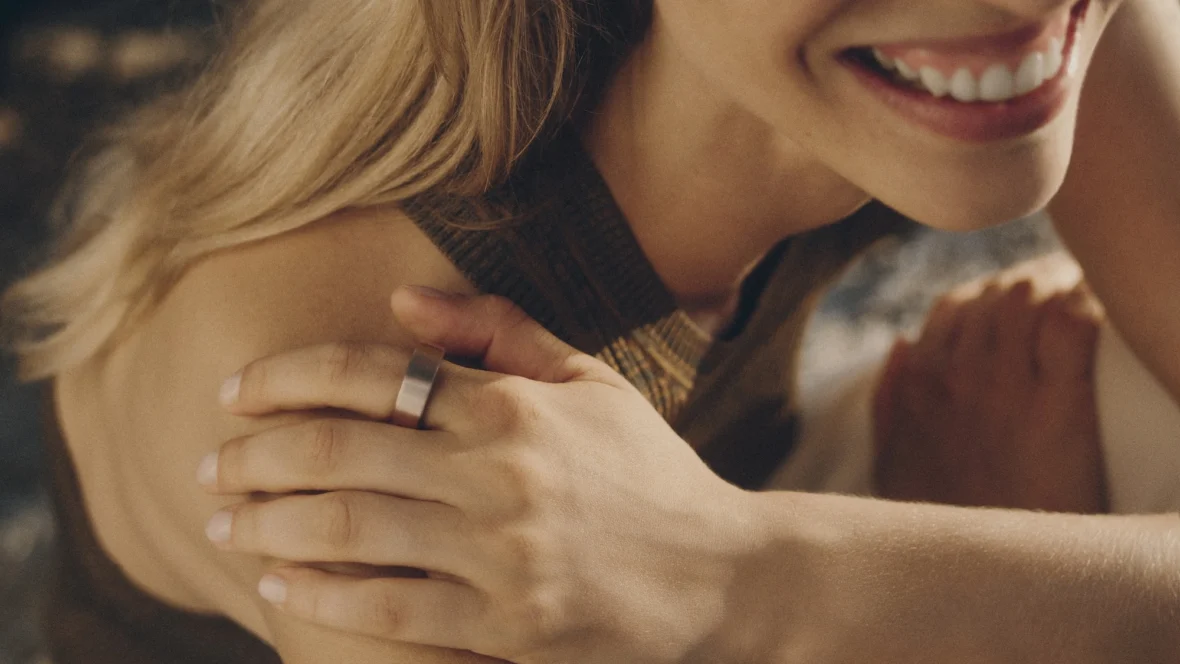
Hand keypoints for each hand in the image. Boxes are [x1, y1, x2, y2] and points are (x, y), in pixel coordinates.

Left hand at [199, 288, 757, 663]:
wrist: (724, 576)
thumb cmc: (648, 473)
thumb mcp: (591, 382)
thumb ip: (499, 329)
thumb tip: (401, 297)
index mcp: (515, 406)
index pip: (369, 373)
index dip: (284, 377)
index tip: (234, 394)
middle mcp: (501, 474)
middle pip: (338, 451)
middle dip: (253, 456)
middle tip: (209, 467)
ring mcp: (503, 555)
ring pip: (348, 531)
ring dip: (267, 525)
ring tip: (223, 524)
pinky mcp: (508, 628)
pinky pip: (387, 610)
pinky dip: (320, 596)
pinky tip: (278, 585)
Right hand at [872, 273, 1108, 512]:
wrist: (987, 575)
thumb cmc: (943, 522)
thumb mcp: (891, 468)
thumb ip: (888, 404)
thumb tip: (901, 343)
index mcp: (923, 386)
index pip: (954, 307)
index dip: (988, 297)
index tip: (1019, 307)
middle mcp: (962, 376)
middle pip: (998, 294)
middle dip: (1031, 285)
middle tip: (1064, 295)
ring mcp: (1008, 388)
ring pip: (1030, 295)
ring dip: (1058, 288)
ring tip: (1084, 298)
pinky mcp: (1059, 407)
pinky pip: (1071, 323)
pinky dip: (1083, 306)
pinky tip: (1095, 313)